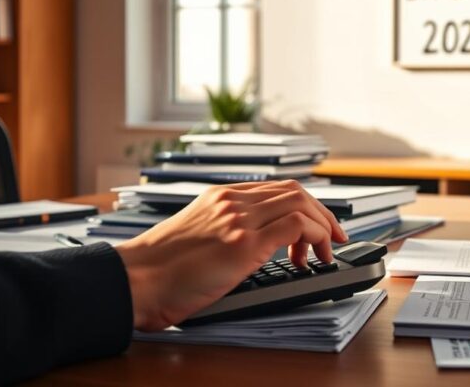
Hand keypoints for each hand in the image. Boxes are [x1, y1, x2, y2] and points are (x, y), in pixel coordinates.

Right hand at [115, 180, 347, 330]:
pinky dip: (315, 237)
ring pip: (301, 203)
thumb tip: (254, 249)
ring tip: (325, 251)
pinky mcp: (243, 243)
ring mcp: (238, 219)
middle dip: (323, 213)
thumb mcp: (195, 237)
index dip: (305, 205)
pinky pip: (296, 225)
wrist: (134, 281)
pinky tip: (311, 258)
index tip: (317, 225)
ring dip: (324, 226)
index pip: (277, 189)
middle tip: (334, 238)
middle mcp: (231, 201)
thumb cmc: (157, 271)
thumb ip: (223, 232)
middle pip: (296, 191)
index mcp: (220, 198)